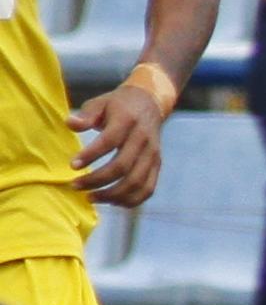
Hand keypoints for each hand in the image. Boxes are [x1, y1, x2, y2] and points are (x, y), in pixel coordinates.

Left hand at [73, 73, 171, 210]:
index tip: (72, 165)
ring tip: (90, 197)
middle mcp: (143, 139)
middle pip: (122, 167)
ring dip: (112, 194)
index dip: (91, 155)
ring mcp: (153, 154)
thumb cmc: (118, 105)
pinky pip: (148, 189)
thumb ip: (86, 115)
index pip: (109, 141)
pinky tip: (112, 201)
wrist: (149, 103)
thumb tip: (70, 124)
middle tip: (75, 185)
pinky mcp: (157, 165)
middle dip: (97, 180)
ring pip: (136, 182)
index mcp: (127, 121)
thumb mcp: (100, 103)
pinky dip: (131, 200)